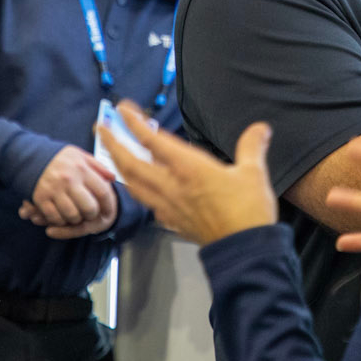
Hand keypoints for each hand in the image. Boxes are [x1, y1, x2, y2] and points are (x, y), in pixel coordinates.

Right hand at [25, 145, 118, 236]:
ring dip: (75, 219)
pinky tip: (61, 215)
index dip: (108, 204)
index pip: (103, 191)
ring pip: (72, 216)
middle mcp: (69, 179)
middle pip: (89, 208)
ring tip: (75, 214)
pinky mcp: (41, 198)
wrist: (30, 155)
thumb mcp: (80, 155)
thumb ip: (98, 166)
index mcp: (82, 168)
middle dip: (92, 215)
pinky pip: (55, 217)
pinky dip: (59, 220)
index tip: (108, 211)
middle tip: (89, 214)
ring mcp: (54, 189)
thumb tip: (113, 178)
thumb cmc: (59, 158)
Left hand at [98, 101, 278, 246]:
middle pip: (131, 163)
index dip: (134, 123)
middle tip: (100, 129)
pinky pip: (147, 202)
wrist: (243, 250)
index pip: (152, 140)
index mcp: (189, 168)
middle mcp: (172, 186)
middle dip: (112, 143)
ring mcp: (169, 205)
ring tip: (112, 156)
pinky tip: (139, 188)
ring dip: (119, 166)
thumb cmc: (248, 212)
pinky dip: (137, 190)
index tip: (121, 109)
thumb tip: (260, 128)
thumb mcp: (254, 173)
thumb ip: (252, 146)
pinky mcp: (173, 222)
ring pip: (134, 184)